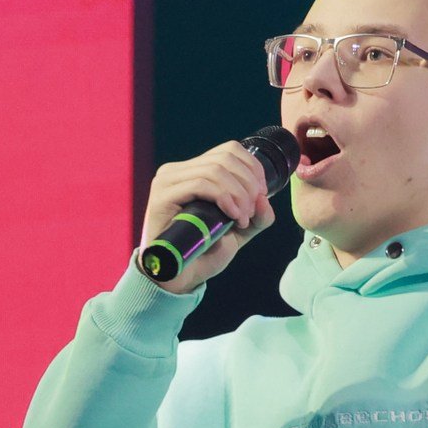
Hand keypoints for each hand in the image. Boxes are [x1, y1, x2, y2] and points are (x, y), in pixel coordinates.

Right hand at [140, 142, 278, 294]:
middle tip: (251, 212)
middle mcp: (178, 170)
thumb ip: (258, 215)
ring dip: (238, 194)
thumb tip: (265, 198)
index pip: (229, 150)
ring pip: (214, 170)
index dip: (253, 168)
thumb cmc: (205, 252)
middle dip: (248, 185)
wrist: (180, 277)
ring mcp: (167, 181)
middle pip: (225, 159)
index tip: (262, 195)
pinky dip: (224, 198)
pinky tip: (232, 216)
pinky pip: (199, 184)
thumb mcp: (239, 230)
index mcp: (194, 171)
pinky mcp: (162, 195)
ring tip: (243, 219)